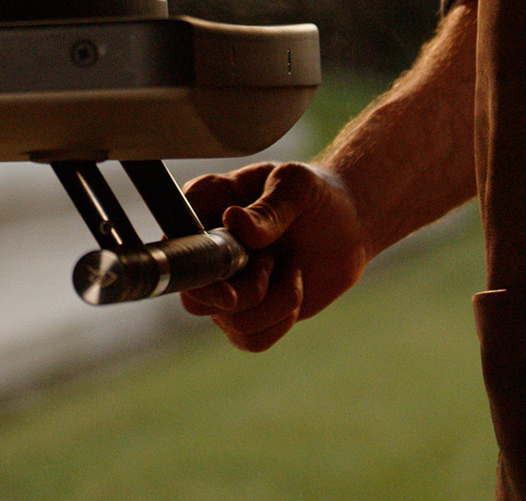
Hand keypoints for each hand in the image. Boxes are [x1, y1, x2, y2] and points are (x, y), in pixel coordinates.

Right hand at [179, 160, 370, 351]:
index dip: (194, 261)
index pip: (176, 241)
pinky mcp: (250, 314)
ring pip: (229, 321)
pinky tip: (295, 291)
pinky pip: (251, 339)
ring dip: (272, 302)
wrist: (349, 225)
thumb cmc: (315, 194)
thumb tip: (235, 222)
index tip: (229, 262)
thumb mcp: (297, 187)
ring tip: (292, 269)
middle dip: (239, 291)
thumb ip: (269, 208)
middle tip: (269, 265)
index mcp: (205, 206)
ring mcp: (226, 286)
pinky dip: (280, 322)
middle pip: (193, 295)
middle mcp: (207, 251)